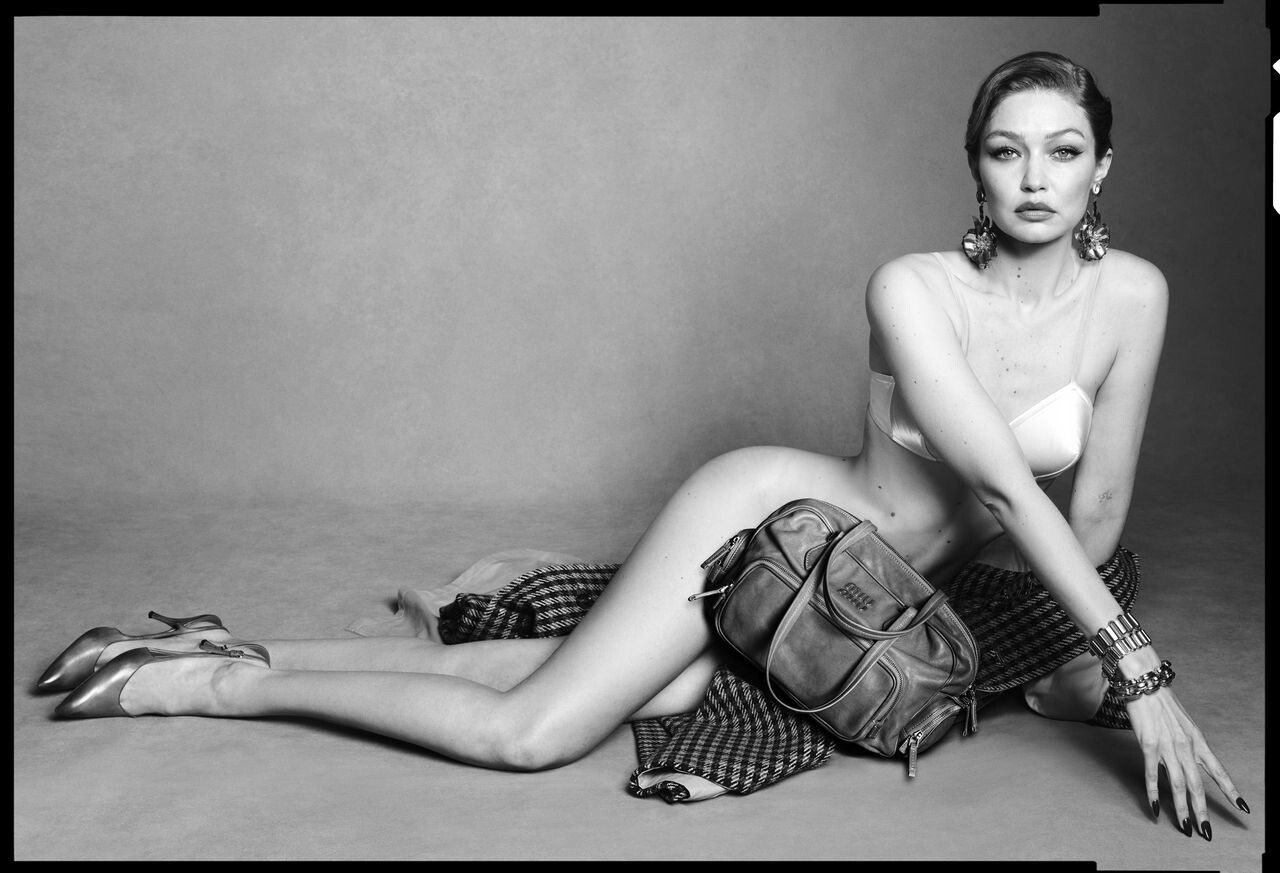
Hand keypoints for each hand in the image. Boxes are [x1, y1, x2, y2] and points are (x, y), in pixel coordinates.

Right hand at [1125, 685, 1247, 838]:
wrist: (1145, 681)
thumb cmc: (1161, 700)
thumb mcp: (1182, 722)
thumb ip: (1186, 742)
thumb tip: (1187, 758)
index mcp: (1198, 740)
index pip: (1218, 771)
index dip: (1231, 791)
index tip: (1242, 808)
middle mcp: (1186, 746)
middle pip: (1197, 785)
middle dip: (1202, 811)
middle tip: (1207, 832)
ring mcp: (1167, 746)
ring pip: (1177, 785)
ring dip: (1181, 809)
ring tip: (1185, 828)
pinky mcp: (1148, 745)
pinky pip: (1151, 775)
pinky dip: (1153, 794)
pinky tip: (1155, 808)